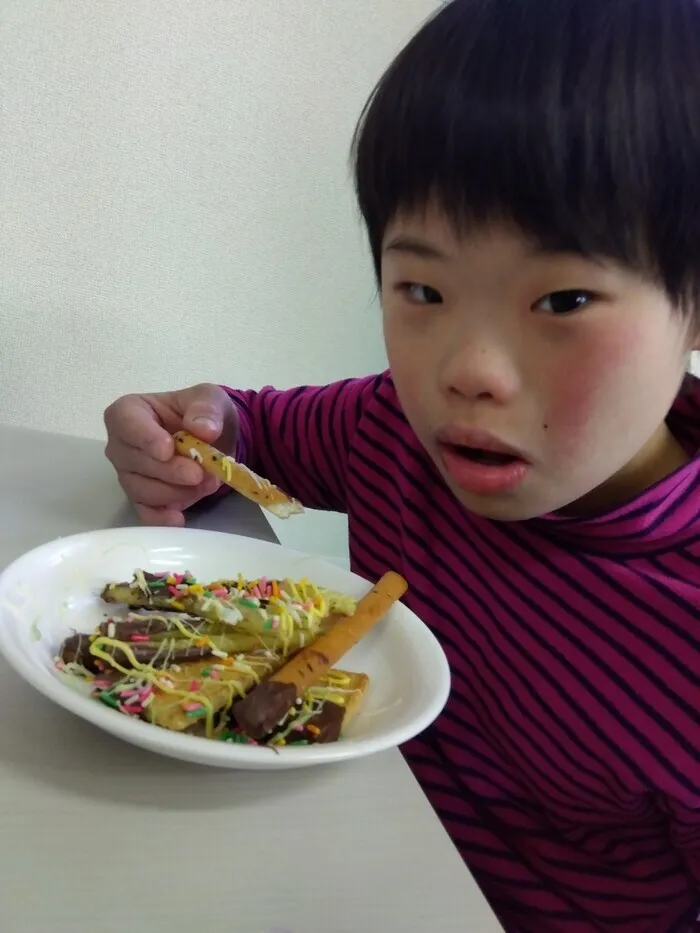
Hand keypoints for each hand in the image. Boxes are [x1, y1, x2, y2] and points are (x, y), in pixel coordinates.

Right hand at [104, 383, 238, 526]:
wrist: (212, 438)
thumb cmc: (200, 413)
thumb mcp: (209, 399)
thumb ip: (206, 409)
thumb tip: (203, 430)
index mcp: (128, 412)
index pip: (125, 423)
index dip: (145, 438)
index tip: (168, 449)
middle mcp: (121, 445)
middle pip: (135, 462)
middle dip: (172, 471)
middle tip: (202, 473)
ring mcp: (129, 474)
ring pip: (143, 490)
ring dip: (177, 491)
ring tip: (208, 483)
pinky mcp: (142, 499)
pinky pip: (145, 513)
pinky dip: (162, 518)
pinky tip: (179, 517)